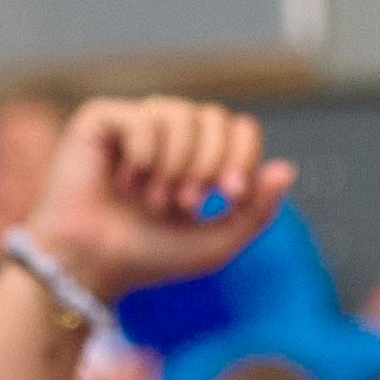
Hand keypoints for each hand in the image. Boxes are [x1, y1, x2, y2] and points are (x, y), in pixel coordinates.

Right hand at [27, 98, 293, 301]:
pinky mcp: (102, 119)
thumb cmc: (149, 258)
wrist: (92, 266)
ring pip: (180, 114)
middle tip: (185, 203)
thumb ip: (255, 212)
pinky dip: (143, 155)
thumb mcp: (215, 244)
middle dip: (208, 163)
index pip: (238, 129)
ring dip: (174, 165)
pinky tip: (122, 181)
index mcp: (198, 157)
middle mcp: (168, 134)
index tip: (230, 194)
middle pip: (214, 117)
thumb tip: (287, 169)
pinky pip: (142, 118)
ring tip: (152, 200)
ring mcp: (135, 123)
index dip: (241, 155)